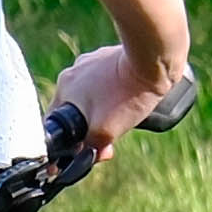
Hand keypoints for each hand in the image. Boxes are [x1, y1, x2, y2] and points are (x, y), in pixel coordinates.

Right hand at [56, 41, 188, 148]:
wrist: (154, 61)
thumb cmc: (126, 93)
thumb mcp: (105, 132)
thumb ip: (92, 148)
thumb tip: (91, 155)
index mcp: (64, 87)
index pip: (57, 122)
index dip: (69, 141)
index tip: (86, 148)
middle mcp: (75, 71)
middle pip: (77, 109)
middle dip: (92, 125)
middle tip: (111, 133)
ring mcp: (94, 61)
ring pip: (94, 95)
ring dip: (106, 108)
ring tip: (125, 113)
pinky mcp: (112, 56)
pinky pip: (109, 82)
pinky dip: (117, 92)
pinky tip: (131, 98)